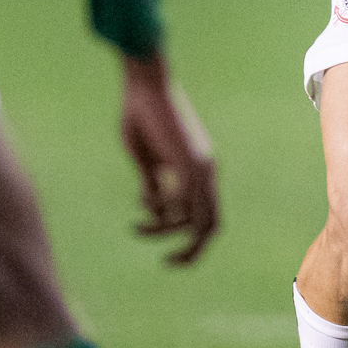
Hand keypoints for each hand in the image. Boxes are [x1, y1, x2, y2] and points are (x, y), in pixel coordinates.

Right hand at [118, 51, 218, 264]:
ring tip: (136, 227)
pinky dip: (161, 210)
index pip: (207, 213)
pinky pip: (182, 203)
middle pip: (211, 225)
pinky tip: (142, 200)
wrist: (145, 83)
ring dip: (163, 231)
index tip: (162, 243)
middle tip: (169, 264)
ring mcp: (201, 167)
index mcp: (198, 169)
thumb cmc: (141, 114)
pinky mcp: (189, 162)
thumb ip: (153, 184)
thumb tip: (156, 212)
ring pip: (195, 220)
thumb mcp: (146, 159)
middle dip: (193, 251)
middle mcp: (206, 171)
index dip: (190, 235)